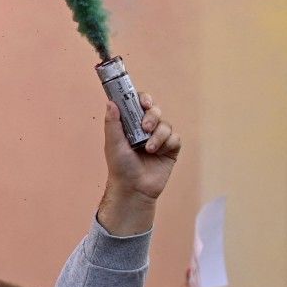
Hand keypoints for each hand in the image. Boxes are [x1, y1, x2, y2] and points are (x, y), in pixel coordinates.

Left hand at [96, 93, 181, 235]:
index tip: (144, 103)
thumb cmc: (120, 167)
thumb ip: (113, 123)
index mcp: (131, 124)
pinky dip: (167, 144)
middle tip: (145, 128)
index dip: (144, 99)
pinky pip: (175, 138)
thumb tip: (111, 102)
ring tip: (149, 149)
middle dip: (152, 117)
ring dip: (158, 135)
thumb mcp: (113, 143)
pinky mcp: (170, 149)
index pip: (139, 104)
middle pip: (155, 110)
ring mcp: (159, 138)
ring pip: (166, 125)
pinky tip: (158, 153)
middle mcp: (146, 129)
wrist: (134, 188)